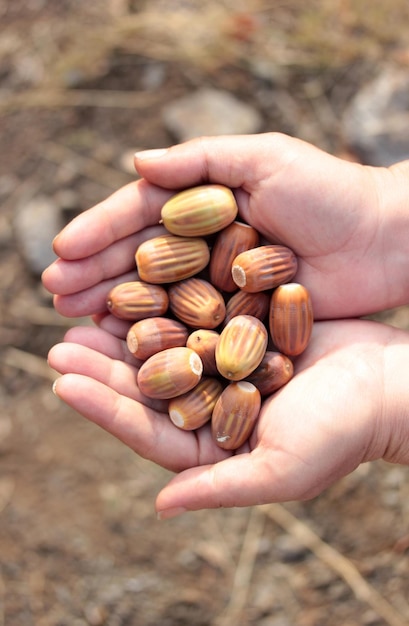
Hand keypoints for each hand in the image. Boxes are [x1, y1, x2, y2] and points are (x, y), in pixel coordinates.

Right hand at [42, 133, 408, 319]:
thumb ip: (200, 159)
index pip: (141, 215)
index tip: (61, 250)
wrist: (386, 240)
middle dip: (95, 272)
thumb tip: (132, 162)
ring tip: (72, 316)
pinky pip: (191, 325)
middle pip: (140, 258)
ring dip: (114, 306)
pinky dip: (158, 334)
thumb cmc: (330, 192)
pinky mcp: (240, 317)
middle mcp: (206, 243)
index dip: (100, 231)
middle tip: (53, 291)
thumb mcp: (264, 159)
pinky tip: (123, 343)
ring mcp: (220, 282)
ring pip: (158, 295)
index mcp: (206, 202)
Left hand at [48, 318, 408, 516]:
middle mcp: (212, 407)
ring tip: (86, 311)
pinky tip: (138, 284)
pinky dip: (165, 303)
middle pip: (147, 388)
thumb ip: (220, 488)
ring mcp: (223, 367)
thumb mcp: (282, 469)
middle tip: (60, 344)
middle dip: (102, 367)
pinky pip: (194, 317)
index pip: (147, 430)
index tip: (63, 383)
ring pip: (164, 349)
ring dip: (125, 331)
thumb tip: (159, 506)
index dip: (104, 408)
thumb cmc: (342, 431)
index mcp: (213, 447)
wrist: (387, 382)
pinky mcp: (239, 333)